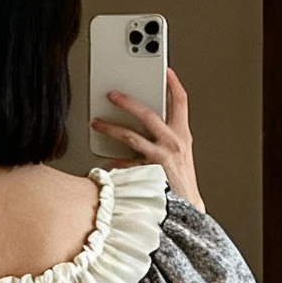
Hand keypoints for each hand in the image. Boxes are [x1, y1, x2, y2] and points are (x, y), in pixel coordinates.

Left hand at [91, 67, 202, 209]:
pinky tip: (105, 162)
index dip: (173, 84)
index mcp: (182, 135)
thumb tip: (147, 123)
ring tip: (96, 123)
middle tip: (111, 94)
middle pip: (148, 113)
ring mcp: (160, 157)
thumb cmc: (180, 183)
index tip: (166, 70)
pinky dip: (114, 163)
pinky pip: (125, 164)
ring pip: (130, 135)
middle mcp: (173, 143)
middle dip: (127, 101)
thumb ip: (167, 137)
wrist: (185, 211)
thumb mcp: (180, 154)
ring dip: (110, 127)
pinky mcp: (147, 172)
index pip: (181, 102)